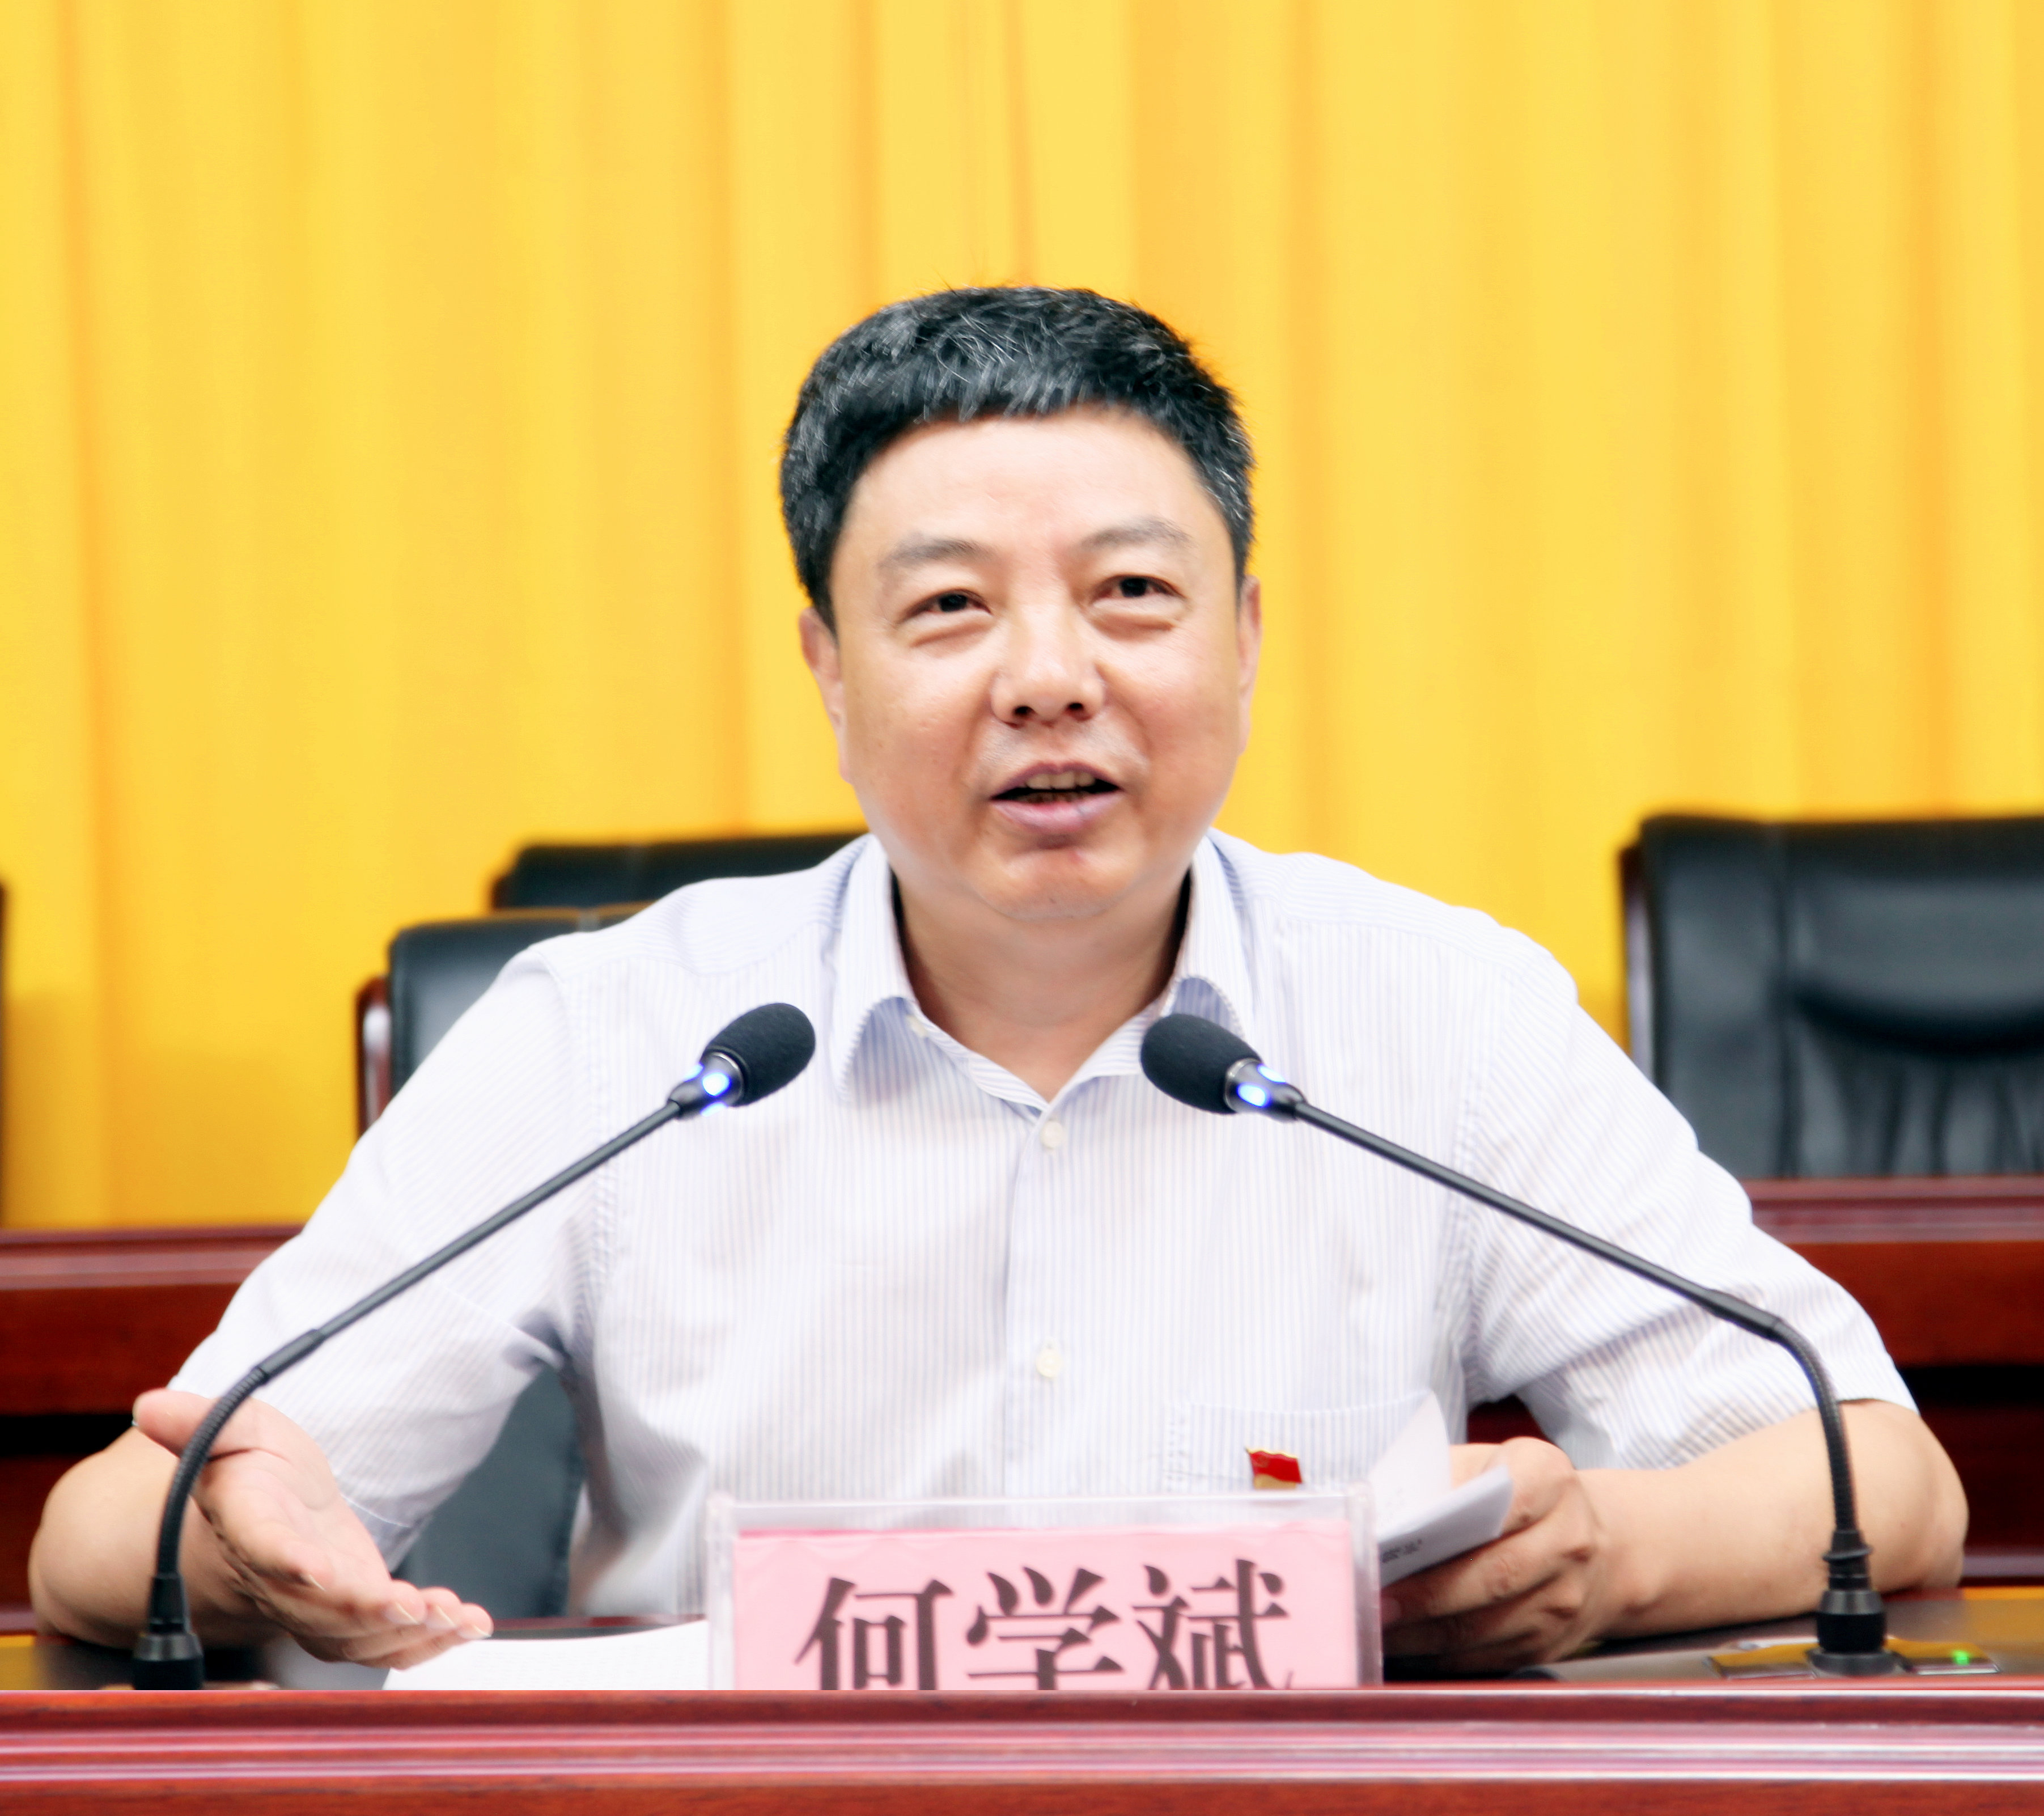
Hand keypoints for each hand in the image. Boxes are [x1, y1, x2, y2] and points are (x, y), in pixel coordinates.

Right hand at [134, 1389, 492, 1668]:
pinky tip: (467, 1623)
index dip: (288, 1563)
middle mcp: (281, 1579)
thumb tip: (150, 1406)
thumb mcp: (232, 1429)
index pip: (264, 1549)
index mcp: (251, 1528)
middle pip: (318, 1609)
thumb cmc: (250, 1469)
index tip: (315, 1568)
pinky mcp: (353, 1613)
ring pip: (355, 1637)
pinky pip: (384, 1640)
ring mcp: (317, 1605)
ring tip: (454, 1617)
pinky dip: (429, 1640)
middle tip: (411, 1603)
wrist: (265, 1507)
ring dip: (408, 1633)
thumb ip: (200, 1421)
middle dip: (364, 1612)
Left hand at [1379, 1436, 1621, 1675]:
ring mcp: (1564, 1598)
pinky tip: (1405, 1646)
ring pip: (1486, 1625)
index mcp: (1549, 1480)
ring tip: (1377, 1626)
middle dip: (1427, 1594)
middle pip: (1494, 1574)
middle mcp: (1568, 1541)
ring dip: (1425, 1634)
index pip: (1507, 1500)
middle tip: (1376, 1600)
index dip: (1454, 1523)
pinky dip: (1440, 1656)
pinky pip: (1488, 1656)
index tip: (1402, 1542)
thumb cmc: (1517, 1495)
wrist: (1599, 1547)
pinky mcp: (1550, 1643)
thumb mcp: (1489, 1463)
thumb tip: (1386, 1515)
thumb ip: (1444, 1478)